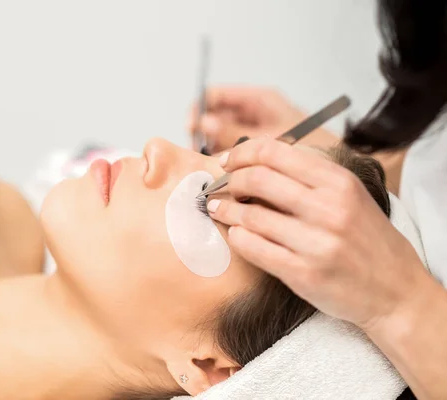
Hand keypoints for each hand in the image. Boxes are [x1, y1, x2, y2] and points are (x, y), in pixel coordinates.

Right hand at [188, 86, 336, 153]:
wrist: (342, 163)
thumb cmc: (314, 143)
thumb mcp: (270, 135)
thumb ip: (235, 130)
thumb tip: (203, 122)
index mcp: (258, 99)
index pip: (216, 95)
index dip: (199, 109)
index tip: (191, 127)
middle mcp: (254, 113)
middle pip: (215, 116)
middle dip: (203, 132)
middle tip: (197, 150)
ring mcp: (255, 132)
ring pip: (222, 136)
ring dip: (213, 149)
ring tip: (210, 164)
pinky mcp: (258, 152)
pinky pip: (233, 152)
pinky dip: (226, 161)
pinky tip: (224, 174)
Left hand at [207, 137, 428, 329]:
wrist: (397, 292)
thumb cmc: (368, 240)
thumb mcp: (349, 196)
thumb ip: (308, 177)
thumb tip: (255, 163)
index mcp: (339, 182)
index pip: (274, 152)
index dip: (241, 152)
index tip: (227, 160)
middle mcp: (329, 208)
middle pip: (257, 179)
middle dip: (230, 181)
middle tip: (222, 187)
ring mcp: (316, 243)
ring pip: (250, 216)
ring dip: (226, 210)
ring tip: (219, 209)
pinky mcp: (304, 274)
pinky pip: (254, 249)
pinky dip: (237, 238)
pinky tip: (235, 234)